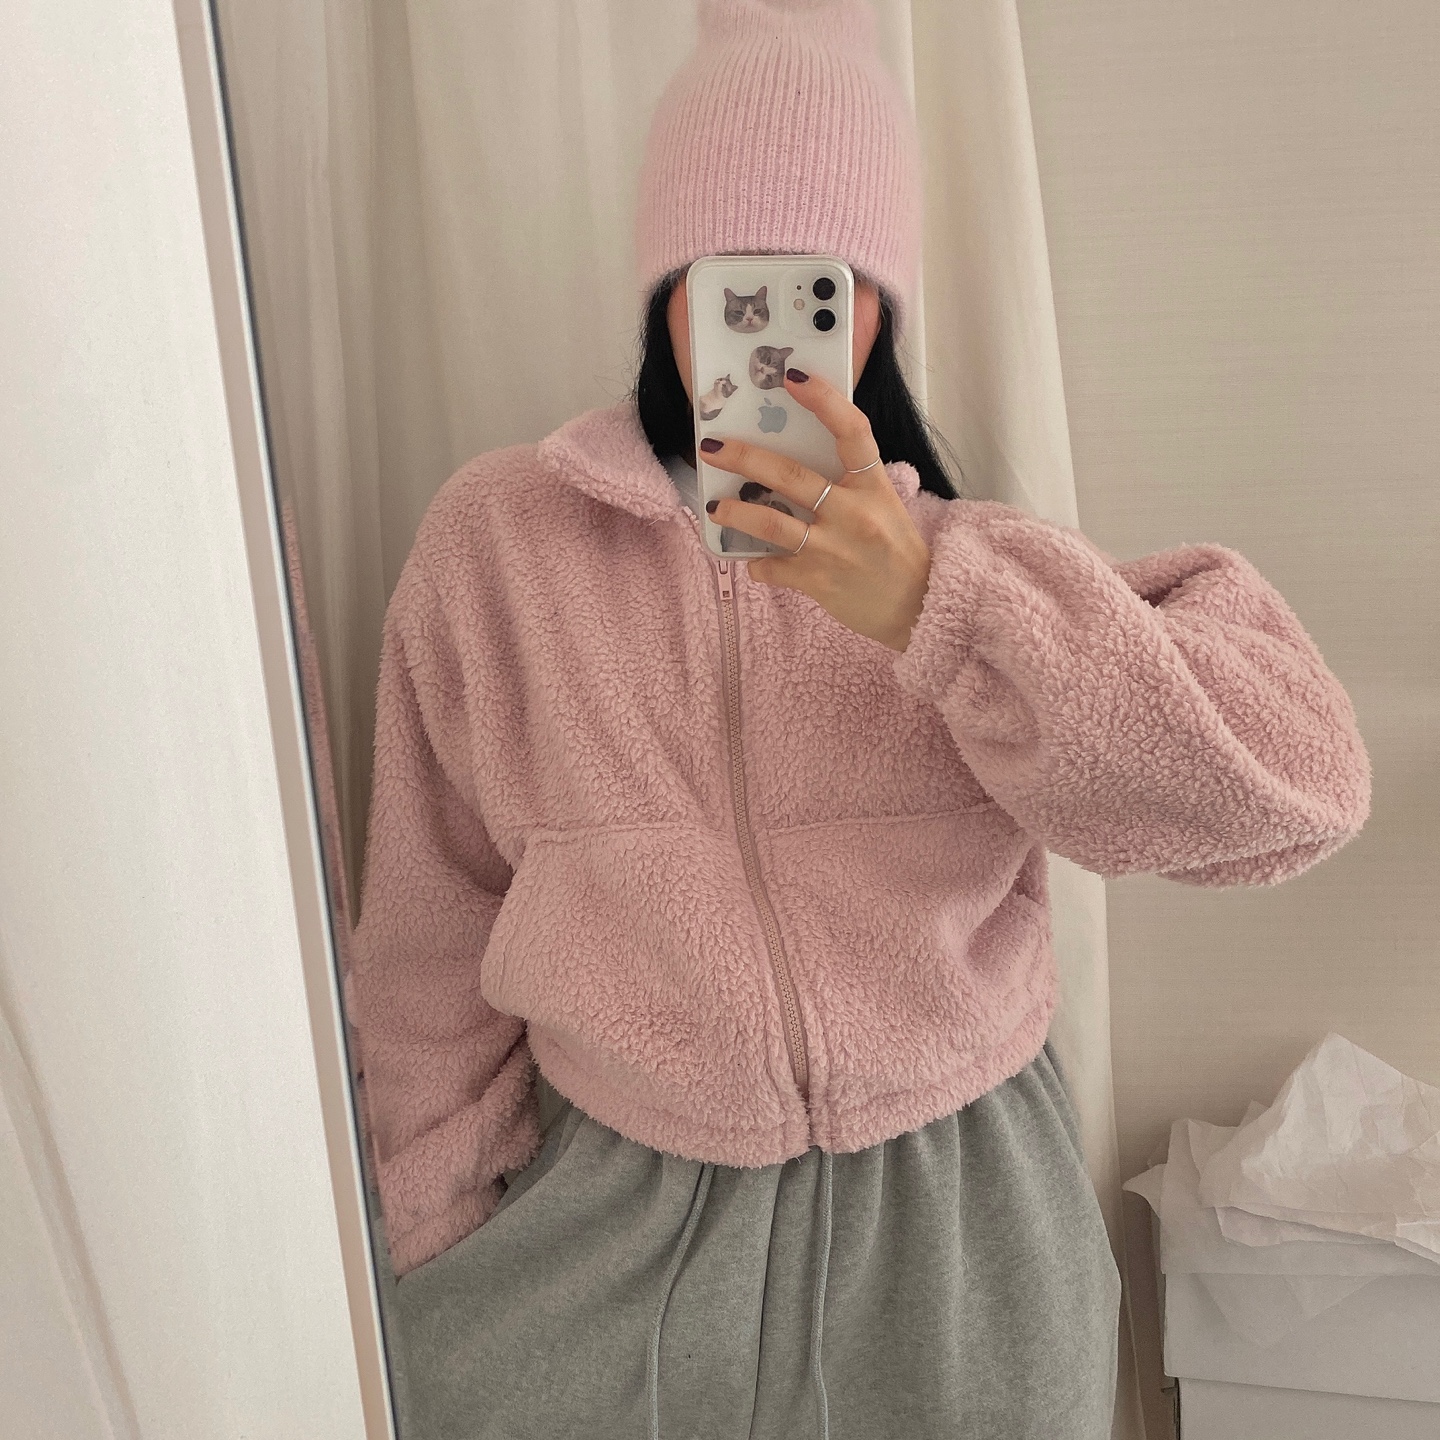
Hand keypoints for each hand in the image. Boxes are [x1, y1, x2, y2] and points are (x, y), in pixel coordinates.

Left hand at [699, 368, 931, 652]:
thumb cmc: (896, 551)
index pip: (851, 431)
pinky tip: (755, 562)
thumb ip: (848, 481)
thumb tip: (792, 459)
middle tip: (711, 446)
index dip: (823, 400)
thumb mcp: (883, 505)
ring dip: (735, 511)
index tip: (793, 377)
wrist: (918, 607)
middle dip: (744, 457)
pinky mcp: (817, 580)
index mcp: (874, 485)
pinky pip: (772, 567)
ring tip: (714, 506)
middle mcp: (853, 513)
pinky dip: (759, 565)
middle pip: (790, 475)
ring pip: (770, 524)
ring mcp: (833, 548)